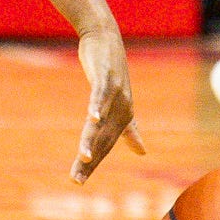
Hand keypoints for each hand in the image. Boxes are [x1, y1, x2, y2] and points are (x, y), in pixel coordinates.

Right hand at [72, 27, 143, 183]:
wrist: (105, 38)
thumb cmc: (110, 71)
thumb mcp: (119, 102)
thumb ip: (131, 129)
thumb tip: (143, 152)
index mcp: (123, 117)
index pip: (104, 146)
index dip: (92, 164)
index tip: (77, 180)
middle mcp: (122, 108)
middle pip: (102, 139)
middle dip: (89, 161)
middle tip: (76, 180)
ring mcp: (115, 93)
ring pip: (100, 122)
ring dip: (92, 139)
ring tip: (84, 158)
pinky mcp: (106, 77)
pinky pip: (100, 95)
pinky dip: (97, 107)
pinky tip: (91, 119)